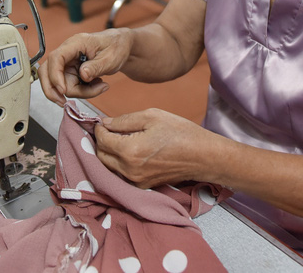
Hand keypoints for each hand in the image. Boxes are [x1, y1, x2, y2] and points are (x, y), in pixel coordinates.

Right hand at [37, 29, 132, 105]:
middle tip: (63, 102)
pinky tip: (96, 85)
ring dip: (76, 92)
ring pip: (58, 82)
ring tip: (98, 87)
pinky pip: (69, 86)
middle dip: (52, 89)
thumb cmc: (115, 46)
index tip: (63, 90)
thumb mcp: (110, 58)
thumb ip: (96, 67)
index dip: (55, 75)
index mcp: (76, 43)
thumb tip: (83, 75)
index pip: (56, 57)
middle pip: (47, 71)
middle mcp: (67, 53)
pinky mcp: (71, 72)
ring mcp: (68, 63)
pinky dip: (81, 91)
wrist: (120, 47)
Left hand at [94, 108, 211, 188]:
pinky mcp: (143, 186)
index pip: (102, 140)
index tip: (102, 122)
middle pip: (101, 156)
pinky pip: (121, 174)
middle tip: (108, 129)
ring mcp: (136, 181)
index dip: (99, 128)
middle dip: (101, 142)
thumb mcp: (152, 116)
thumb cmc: (181, 133)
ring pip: (109, 167)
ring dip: (108, 153)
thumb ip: (124, 120)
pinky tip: (128, 151)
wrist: (203, 156)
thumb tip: (105, 123)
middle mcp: (130, 170)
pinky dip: (119, 163)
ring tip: (118, 139)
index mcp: (130, 151)